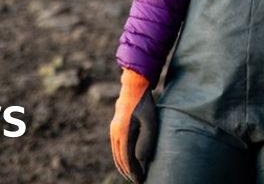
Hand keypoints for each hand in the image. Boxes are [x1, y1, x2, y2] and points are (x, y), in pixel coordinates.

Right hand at [109, 68, 157, 182]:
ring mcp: (113, 130)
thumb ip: (146, 141)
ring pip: (116, 154)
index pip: (127, 159)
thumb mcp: (150, 122)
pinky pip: (116, 147)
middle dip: (128, 172)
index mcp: (123, 133)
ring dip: (123, 166)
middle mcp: (115, 133)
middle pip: (120, 159)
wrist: (133, 88)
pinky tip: (126, 161)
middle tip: (137, 181)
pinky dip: (120, 157)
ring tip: (131, 175)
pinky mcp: (115, 127)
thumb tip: (142, 160)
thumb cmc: (145, 105)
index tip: (140, 180)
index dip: (133, 172)